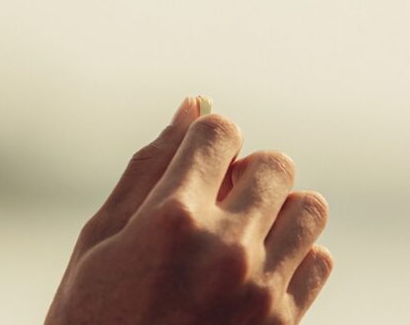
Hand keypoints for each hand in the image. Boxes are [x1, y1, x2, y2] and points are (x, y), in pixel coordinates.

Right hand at [45, 97, 332, 324]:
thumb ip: (149, 167)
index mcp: (172, 217)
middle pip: (274, 164)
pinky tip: (256, 269)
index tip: (195, 164)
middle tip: (216, 200)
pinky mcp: (282, 324)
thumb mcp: (101, 237)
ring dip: (278, 209)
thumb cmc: (90, 315)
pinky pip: (320, 260)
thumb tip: (191, 106)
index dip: (206, 140)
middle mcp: (225, 247)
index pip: (220, 132)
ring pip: (309, 208)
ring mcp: (260, 289)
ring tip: (243, 232)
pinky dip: (295, 255)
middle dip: (246, 170)